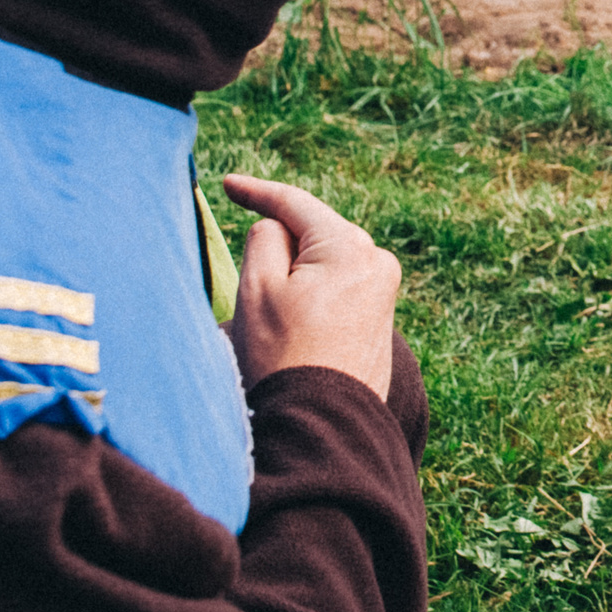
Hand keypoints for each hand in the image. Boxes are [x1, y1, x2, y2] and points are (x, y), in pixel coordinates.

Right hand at [223, 175, 400, 397]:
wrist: (322, 427)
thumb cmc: (284, 358)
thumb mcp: (257, 289)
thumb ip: (264, 238)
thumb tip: (278, 227)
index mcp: (350, 247)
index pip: (296, 205)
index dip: (258, 192)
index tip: (228, 184)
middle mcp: (377, 262)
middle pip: (311, 235)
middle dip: (277, 249)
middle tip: (251, 291)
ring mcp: (383, 291)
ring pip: (321, 264)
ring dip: (293, 278)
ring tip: (273, 325)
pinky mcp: (379, 319)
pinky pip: (336, 289)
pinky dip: (310, 297)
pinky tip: (294, 332)